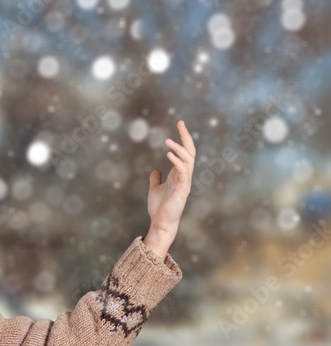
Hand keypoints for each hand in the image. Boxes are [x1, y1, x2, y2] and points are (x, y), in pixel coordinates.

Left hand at [144, 120, 195, 259]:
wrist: (160, 223)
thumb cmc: (159, 208)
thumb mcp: (154, 189)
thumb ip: (155, 179)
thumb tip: (155, 170)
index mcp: (179, 174)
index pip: (184, 152)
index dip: (183, 138)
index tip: (180, 124)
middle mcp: (184, 176)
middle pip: (190, 152)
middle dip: (186, 137)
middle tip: (180, 123)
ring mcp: (185, 182)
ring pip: (188, 160)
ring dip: (178, 149)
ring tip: (168, 141)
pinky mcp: (182, 189)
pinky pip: (183, 172)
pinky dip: (177, 162)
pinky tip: (169, 154)